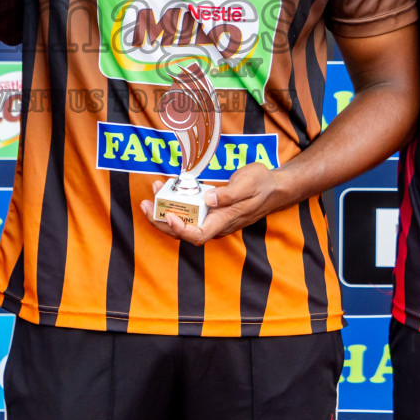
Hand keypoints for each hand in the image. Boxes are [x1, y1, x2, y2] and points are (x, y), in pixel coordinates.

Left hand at [140, 163, 284, 244]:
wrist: (274, 187)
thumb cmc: (262, 185)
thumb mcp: (248, 184)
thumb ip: (228, 194)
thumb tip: (209, 199)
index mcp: (224, 221)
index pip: (198, 236)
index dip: (180, 229)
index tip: (167, 214)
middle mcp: (216, 224)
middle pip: (184, 232)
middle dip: (161, 221)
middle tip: (145, 204)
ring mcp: (213, 218)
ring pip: (184, 220)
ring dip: (165, 208)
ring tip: (154, 190)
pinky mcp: (211, 210)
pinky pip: (190, 211)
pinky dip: (176, 201)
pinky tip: (168, 187)